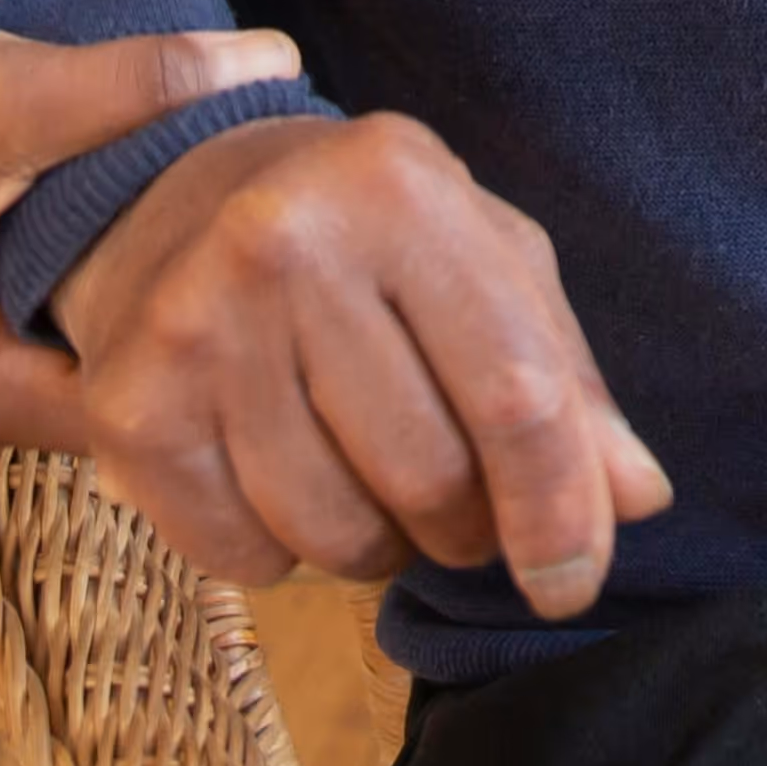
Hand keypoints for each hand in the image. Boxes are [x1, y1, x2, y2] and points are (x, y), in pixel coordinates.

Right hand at [0, 0, 298, 450]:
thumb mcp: (4, 95)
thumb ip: (136, 85)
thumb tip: (276, 61)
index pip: (150, 406)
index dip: (226, 332)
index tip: (293, 262)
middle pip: (132, 374)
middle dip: (205, 303)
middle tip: (288, 222)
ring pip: (103, 329)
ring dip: (161, 270)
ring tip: (245, 198)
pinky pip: (69, 292)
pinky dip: (116, 248)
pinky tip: (173, 184)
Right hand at [50, 110, 671, 621]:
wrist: (173, 190)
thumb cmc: (363, 234)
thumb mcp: (479, 258)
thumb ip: (566, 375)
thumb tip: (637, 498)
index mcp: (395, 185)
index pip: (514, 393)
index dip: (560, 511)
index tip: (572, 580)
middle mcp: (284, 237)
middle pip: (432, 479)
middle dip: (464, 524)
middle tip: (444, 486)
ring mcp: (194, 321)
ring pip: (340, 536)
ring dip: (374, 541)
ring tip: (355, 461)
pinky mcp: (129, 405)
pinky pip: (247, 558)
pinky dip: (280, 549)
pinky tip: (272, 463)